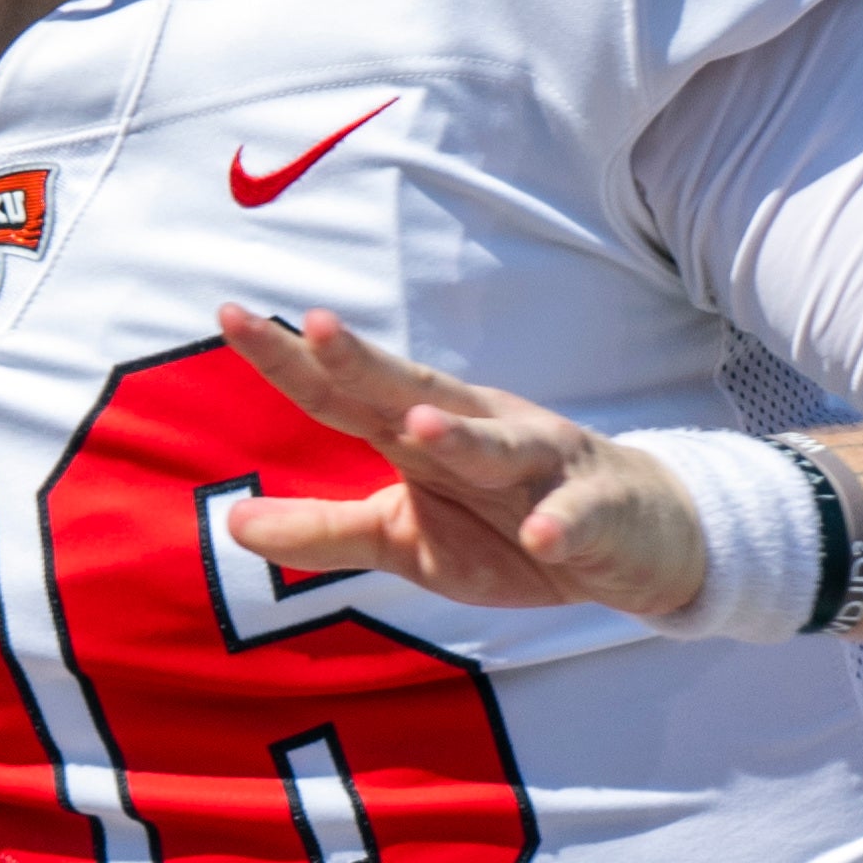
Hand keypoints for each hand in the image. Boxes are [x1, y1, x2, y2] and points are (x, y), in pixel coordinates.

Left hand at [215, 304, 706, 618]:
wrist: (634, 547)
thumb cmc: (507, 530)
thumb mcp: (406, 539)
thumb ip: (324, 529)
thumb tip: (231, 522)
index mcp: (424, 433)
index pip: (344, 392)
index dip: (290, 358)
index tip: (229, 315)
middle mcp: (479, 430)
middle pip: (415, 390)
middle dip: (366, 361)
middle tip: (318, 326)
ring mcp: (541, 467)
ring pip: (499, 444)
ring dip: (462, 436)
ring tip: (418, 428)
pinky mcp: (595, 512)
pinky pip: (574, 517)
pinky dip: (559, 524)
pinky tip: (542, 534)